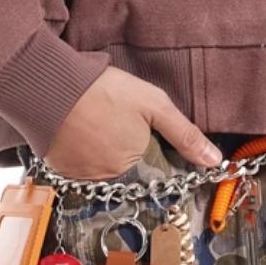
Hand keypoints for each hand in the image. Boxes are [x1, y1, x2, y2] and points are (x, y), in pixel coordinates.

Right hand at [45, 65, 217, 179]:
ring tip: (94, 122)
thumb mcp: (154, 105)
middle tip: (112, 119)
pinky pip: (77, 166)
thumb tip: (215, 162)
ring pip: (101, 167)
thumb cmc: (104, 91)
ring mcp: (82, 176)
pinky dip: (79, 152)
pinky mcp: (59, 169)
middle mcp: (109, 179)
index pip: (151, 167)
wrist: (50, 86)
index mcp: (135, 164)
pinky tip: (78, 130)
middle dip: (124, 147)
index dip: (148, 147)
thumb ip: (185, 134)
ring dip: (101, 150)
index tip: (137, 130)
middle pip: (125, 168)